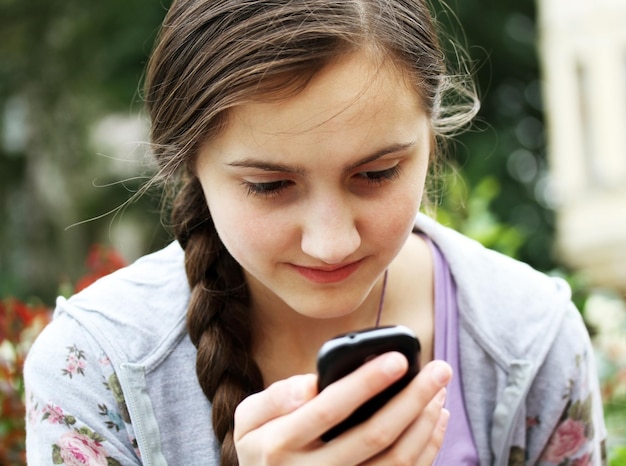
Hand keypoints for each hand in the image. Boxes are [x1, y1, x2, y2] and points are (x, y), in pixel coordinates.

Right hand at [233, 353, 451, 465]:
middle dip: (413, 399)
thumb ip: (274, 398)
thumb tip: (310, 384)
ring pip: (396, 461)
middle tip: (440, 370)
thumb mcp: (249, 420)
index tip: (397, 359)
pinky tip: (436, 418)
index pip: (330, 409)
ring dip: (425, 423)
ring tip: (439, 390)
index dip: (365, 383)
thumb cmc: (263, 447)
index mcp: (281, 445)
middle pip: (374, 436)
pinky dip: (427, 447)